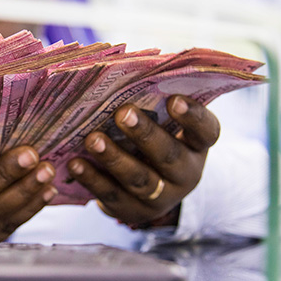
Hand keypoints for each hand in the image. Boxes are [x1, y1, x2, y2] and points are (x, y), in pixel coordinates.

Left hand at [66, 96, 219, 228]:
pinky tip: (74, 163)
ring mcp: (162, 198)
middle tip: (122, 113)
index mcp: (197, 145)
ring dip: (114, 158)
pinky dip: (92, 179)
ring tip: (92, 139)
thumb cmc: (153, 136)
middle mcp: (186, 174)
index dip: (192, 116)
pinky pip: (113, 197)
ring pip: (140, 179)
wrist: (151, 188)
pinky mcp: (134, 212)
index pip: (206, 131)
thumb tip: (122, 68)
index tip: (173, 99)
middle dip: (145, 134)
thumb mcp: (163, 122)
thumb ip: (153, 100)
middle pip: (169, 156)